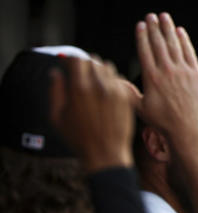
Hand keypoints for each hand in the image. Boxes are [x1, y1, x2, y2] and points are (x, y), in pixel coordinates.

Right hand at [49, 55, 138, 171]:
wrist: (106, 153)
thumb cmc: (79, 139)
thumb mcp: (58, 116)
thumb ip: (55, 91)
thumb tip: (56, 73)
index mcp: (80, 89)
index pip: (77, 60)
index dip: (70, 59)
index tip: (67, 63)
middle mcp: (99, 86)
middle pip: (93, 61)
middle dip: (85, 64)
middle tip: (80, 72)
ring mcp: (116, 91)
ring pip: (108, 67)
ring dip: (99, 70)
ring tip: (93, 81)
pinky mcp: (127, 98)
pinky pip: (118, 80)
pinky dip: (111, 80)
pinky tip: (105, 91)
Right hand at [135, 12, 197, 140]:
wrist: (187, 129)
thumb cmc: (162, 121)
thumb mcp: (140, 108)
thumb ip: (128, 92)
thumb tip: (114, 81)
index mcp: (152, 78)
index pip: (145, 51)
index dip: (142, 36)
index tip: (140, 25)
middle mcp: (167, 72)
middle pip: (159, 44)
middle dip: (154, 28)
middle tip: (151, 16)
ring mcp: (183, 72)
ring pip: (175, 45)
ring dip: (169, 29)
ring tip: (164, 17)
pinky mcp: (196, 75)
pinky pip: (190, 53)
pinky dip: (185, 41)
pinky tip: (181, 31)